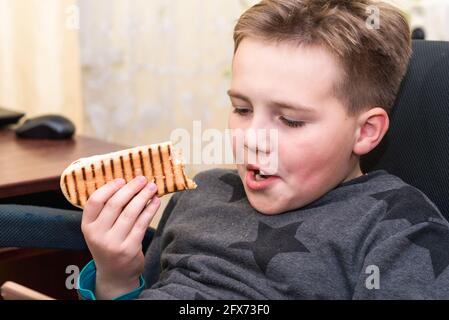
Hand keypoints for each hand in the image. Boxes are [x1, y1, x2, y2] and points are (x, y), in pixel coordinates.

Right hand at [81, 176, 160, 299]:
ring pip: (130, 213)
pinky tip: (155, 202)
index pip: (94, 201)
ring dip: (143, 197)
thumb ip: (108, 211)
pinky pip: (142, 224)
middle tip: (143, 179)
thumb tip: (128, 183)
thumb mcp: (100, 230)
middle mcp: (97, 235)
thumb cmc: (110, 244)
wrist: (115, 274)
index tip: (122, 180)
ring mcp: (113, 243)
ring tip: (152, 187)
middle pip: (114, 204)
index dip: (109, 188)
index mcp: (87, 226)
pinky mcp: (129, 249)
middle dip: (131, 188)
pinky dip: (150, 210)